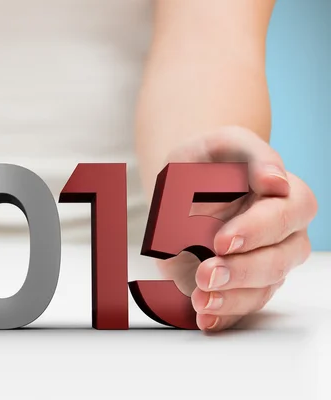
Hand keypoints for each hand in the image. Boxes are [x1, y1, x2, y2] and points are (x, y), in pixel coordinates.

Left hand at [157, 126, 317, 331]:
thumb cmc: (207, 161)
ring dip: (232, 299)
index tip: (222, 239)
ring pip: (264, 289)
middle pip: (281, 260)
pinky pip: (242, 306)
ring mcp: (262, 263)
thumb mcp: (223, 144)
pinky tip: (204, 318)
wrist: (182, 184)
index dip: (260, 230)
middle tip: (206, 274)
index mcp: (285, 196)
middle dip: (243, 271)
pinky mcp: (240, 284)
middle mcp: (281, 235)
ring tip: (200, 299)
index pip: (289, 215)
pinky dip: (224, 316)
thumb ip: (252, 154)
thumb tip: (277, 180)